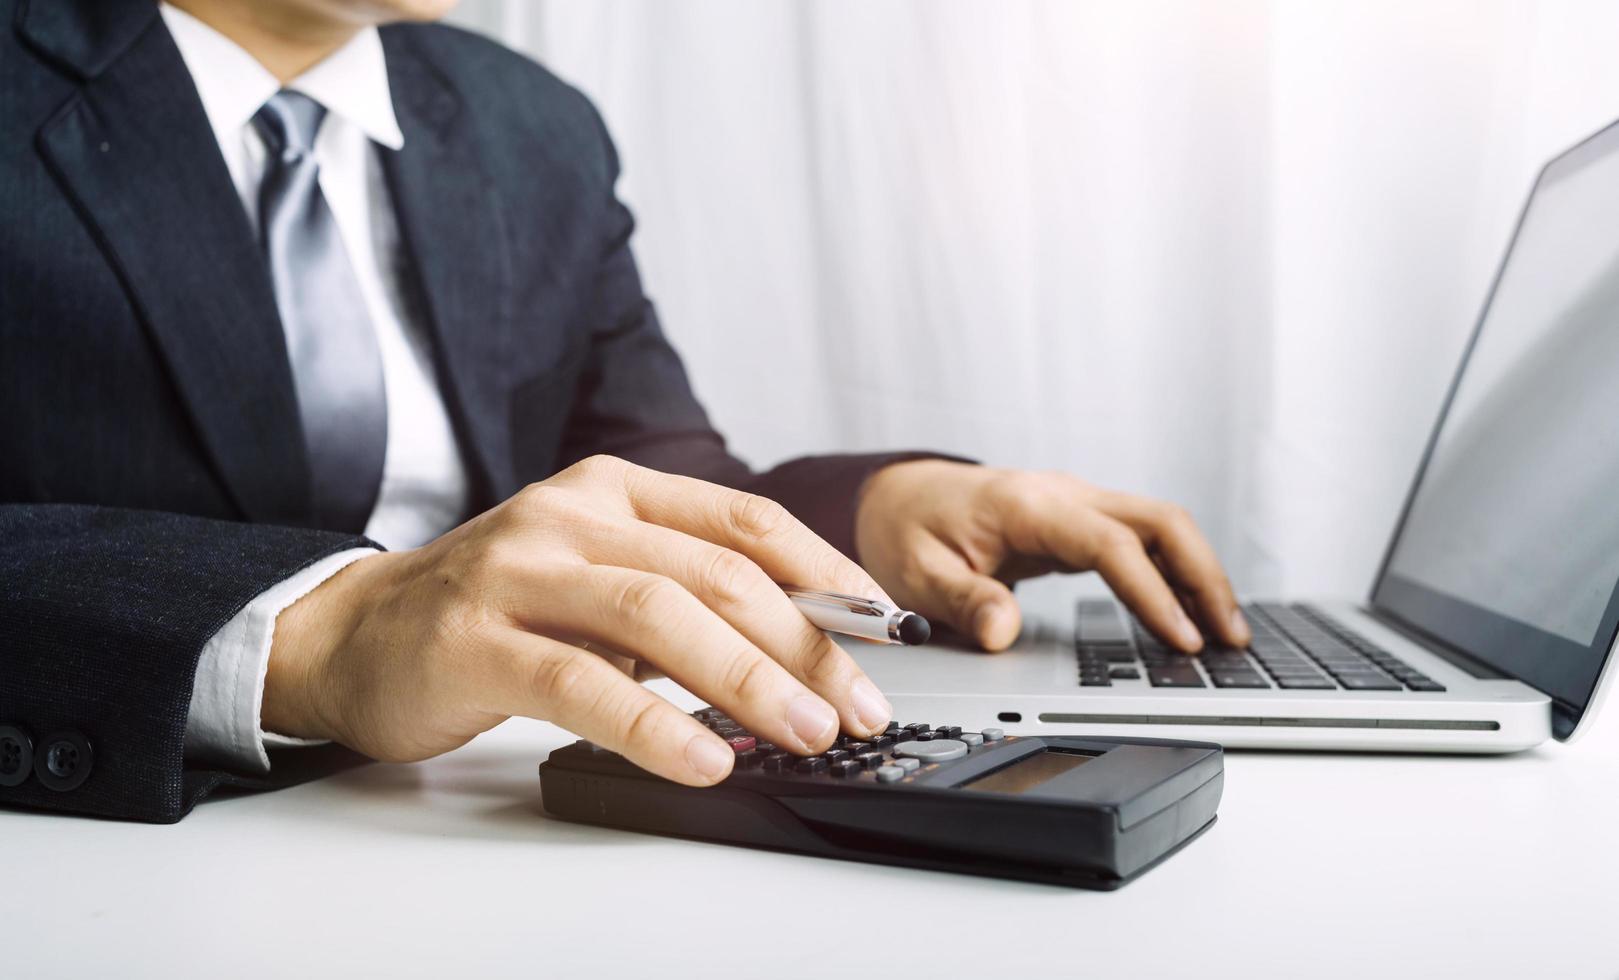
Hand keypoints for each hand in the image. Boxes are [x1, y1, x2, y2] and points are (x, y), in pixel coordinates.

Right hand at [264, 455, 894, 785]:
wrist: (355, 633)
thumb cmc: (495, 611)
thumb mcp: (597, 576)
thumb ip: (682, 594)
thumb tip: (803, 650)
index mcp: (615, 489)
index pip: (746, 522)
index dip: (826, 575)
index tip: (883, 630)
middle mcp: (571, 515)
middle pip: (716, 572)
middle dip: (803, 643)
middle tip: (856, 705)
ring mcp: (519, 571)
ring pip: (658, 615)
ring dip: (746, 679)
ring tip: (804, 733)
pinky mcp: (475, 639)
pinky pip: (581, 682)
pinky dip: (653, 724)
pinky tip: (703, 759)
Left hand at [854, 460, 1249, 652]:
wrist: (901, 495)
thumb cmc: (909, 529)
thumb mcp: (917, 572)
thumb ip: (963, 601)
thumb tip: (1003, 633)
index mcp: (1028, 505)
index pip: (1110, 543)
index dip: (1152, 593)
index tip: (1183, 640)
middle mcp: (1064, 494)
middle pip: (1160, 522)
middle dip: (1203, 577)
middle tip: (1230, 639)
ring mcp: (1078, 503)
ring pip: (1162, 527)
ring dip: (1199, 575)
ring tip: (1228, 634)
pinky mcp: (1082, 521)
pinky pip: (1144, 540)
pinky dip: (1175, 573)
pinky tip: (1191, 613)